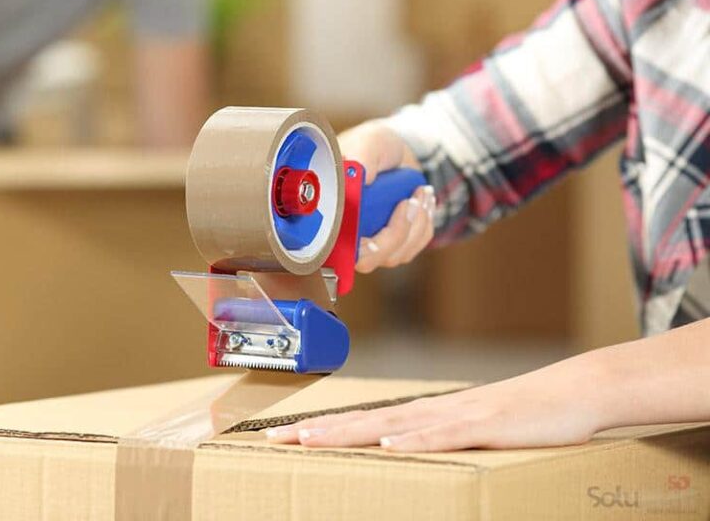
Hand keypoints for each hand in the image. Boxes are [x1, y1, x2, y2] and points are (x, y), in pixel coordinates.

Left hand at [266, 354, 604, 451]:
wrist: (572, 392)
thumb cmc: (524, 416)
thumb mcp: (475, 433)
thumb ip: (442, 440)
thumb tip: (407, 453)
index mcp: (429, 415)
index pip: (367, 423)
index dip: (326, 429)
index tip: (289, 436)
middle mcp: (434, 411)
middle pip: (366, 421)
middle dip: (319, 430)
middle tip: (275, 438)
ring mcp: (459, 415)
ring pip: (393, 425)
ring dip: (348, 433)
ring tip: (308, 440)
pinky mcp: (486, 425)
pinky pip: (445, 434)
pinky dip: (414, 439)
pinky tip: (387, 444)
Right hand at [338, 120, 434, 272]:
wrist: (395, 150)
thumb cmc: (374, 146)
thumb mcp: (369, 143)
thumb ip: (361, 157)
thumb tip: (361, 177)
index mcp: (331, 213)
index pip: (337, 250)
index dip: (359, 246)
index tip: (381, 215)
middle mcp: (346, 235)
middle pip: (370, 260)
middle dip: (397, 231)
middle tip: (410, 200)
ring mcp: (371, 243)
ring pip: (396, 254)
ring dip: (416, 223)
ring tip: (421, 192)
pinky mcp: (394, 244)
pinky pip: (414, 246)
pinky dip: (424, 223)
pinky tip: (424, 201)